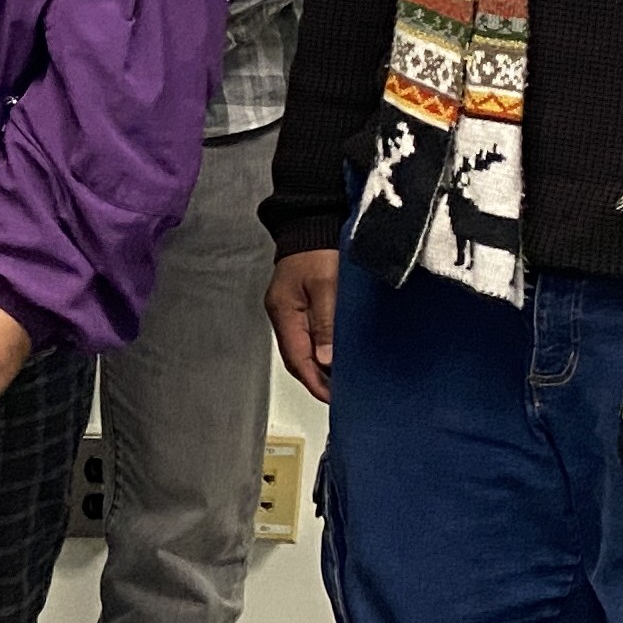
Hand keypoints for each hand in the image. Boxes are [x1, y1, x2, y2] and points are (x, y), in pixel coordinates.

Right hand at [268, 249, 338, 403]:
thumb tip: (325, 360)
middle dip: (315, 379)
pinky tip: (334, 356)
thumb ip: (325, 323)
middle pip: (295, 357)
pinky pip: (307, 335)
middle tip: (340, 396)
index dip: (314, 381)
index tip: (332, 399)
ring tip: (339, 381)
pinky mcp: (298, 304)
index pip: (296, 358)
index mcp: (284, 313)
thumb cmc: (318, 250)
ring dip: (318, 367)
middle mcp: (282, 316)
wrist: (312, 223)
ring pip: (301, 348)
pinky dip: (319, 351)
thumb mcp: (325, 285)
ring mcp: (289, 310)